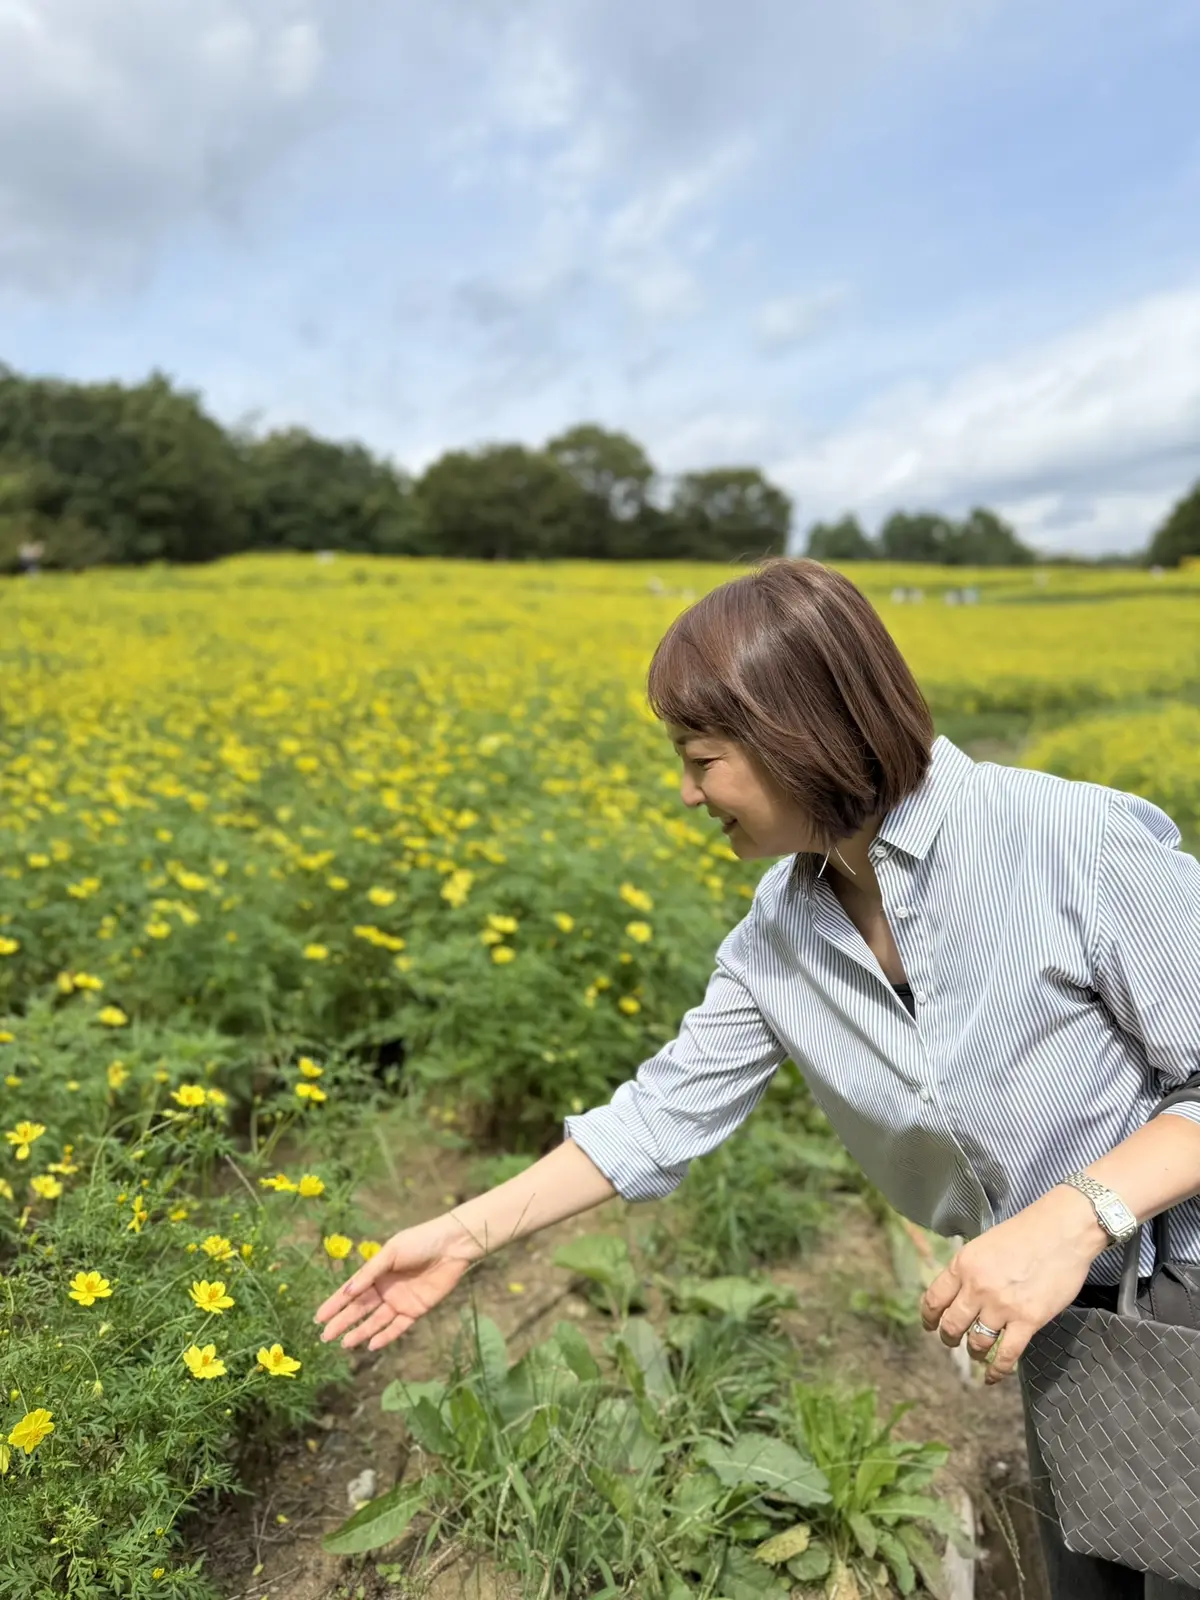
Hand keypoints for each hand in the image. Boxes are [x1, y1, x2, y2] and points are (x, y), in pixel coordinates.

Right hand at [313, 1213, 478, 1351]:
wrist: (452, 1245)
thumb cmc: (420, 1242)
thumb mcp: (391, 1252)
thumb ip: (369, 1273)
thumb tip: (347, 1291)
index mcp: (376, 1271)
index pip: (351, 1291)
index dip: (334, 1304)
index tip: (318, 1318)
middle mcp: (385, 1288)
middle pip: (360, 1309)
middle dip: (342, 1322)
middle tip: (325, 1336)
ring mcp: (400, 1300)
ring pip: (376, 1321)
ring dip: (361, 1332)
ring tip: (344, 1344)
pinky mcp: (416, 1309)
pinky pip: (398, 1327)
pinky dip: (385, 1336)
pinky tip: (372, 1344)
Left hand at [919, 1187, 1108, 1383]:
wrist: (1062, 1231)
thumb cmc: (1026, 1232)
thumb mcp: (985, 1244)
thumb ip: (971, 1270)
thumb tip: (962, 1291)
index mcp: (963, 1265)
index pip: (934, 1299)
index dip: (929, 1317)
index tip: (930, 1325)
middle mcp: (977, 1288)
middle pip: (952, 1324)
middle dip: (949, 1337)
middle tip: (952, 1341)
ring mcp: (1002, 1307)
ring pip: (976, 1342)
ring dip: (973, 1351)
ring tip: (975, 1353)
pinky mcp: (1028, 1321)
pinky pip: (1006, 1354)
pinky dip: (997, 1370)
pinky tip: (992, 1377)